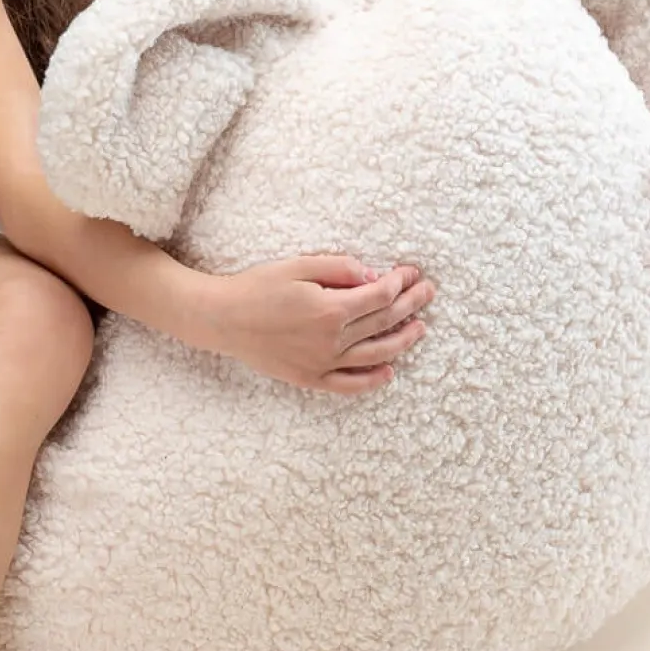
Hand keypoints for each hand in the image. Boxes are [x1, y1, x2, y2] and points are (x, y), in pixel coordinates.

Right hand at [200, 255, 435, 395]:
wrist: (222, 319)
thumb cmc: (258, 286)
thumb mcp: (298, 265)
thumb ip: (338, 268)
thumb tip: (372, 276)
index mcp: (331, 309)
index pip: (380, 296)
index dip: (399, 283)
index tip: (410, 273)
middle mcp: (332, 340)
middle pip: (383, 322)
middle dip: (410, 305)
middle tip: (427, 293)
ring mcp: (322, 363)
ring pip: (375, 355)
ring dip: (402, 341)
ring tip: (419, 329)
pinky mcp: (309, 378)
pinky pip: (348, 385)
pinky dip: (371, 381)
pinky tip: (388, 372)